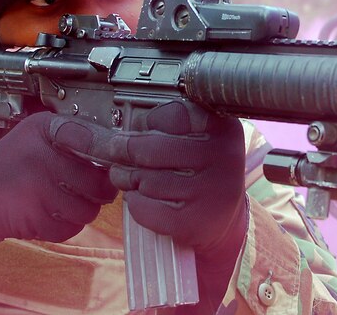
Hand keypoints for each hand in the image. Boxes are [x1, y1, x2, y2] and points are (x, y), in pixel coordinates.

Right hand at [0, 111, 117, 241]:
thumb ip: (75, 132)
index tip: (110, 164)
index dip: (108, 157)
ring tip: (70, 200)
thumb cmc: (12, 160)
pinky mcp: (33, 219)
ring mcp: (39, 190)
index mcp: (48, 130)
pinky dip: (67, 226)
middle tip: (93, 189)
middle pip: (98, 184)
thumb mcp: (39, 131)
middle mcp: (43, 158)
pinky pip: (69, 229)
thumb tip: (113, 142)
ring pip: (87, 210)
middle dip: (101, 191)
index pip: (93, 141)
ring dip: (84, 210)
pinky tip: (54, 213)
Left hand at [107, 101, 247, 258]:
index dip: (149, 122)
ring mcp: (212, 191)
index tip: (142, 128)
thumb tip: (112, 132)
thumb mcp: (196, 139)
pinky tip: (144, 200)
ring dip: (128, 179)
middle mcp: (224, 157)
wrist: (221, 218)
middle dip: (125, 151)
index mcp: (223, 128)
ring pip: (145, 180)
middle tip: (115, 151)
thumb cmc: (199, 170)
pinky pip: (145, 208)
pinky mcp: (195, 222)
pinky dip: (136, 205)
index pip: (173, 114)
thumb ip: (166, 127)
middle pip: (151, 148)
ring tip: (130, 179)